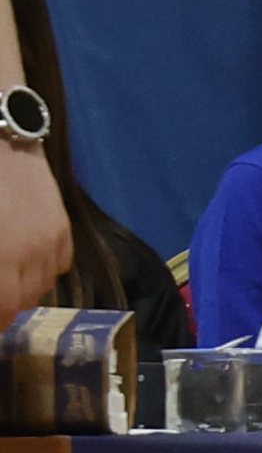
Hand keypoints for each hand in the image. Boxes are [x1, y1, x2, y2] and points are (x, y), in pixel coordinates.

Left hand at [0, 143, 68, 315]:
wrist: (2, 144)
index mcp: (0, 256)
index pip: (4, 308)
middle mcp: (29, 255)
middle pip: (22, 302)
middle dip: (6, 306)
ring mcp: (50, 242)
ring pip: (43, 286)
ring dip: (25, 290)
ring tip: (9, 281)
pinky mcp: (63, 229)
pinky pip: (59, 265)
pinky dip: (44, 270)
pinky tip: (28, 259)